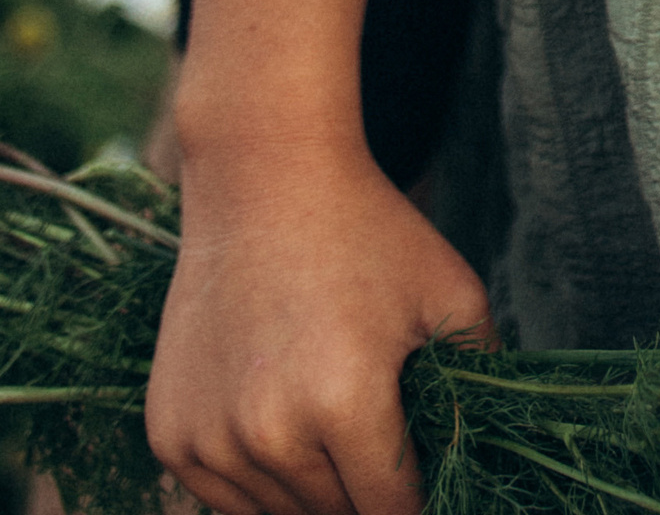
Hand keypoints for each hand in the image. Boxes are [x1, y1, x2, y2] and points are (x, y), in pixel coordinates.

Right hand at [148, 138, 491, 514]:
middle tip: (381, 440)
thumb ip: (479, 381)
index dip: (419, 504)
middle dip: (367, 492)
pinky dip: (257, 480)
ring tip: (329, 415)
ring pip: (278, 514)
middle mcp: (269, 434)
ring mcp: (210, 438)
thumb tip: (489, 452)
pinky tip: (281, 421)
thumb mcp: (450, 292)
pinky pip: (224, 497)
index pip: (391, 510)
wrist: (264, 178)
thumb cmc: (367, 232)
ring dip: (312, 489)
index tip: (426, 483)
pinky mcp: (170, 433)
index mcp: (345, 404)